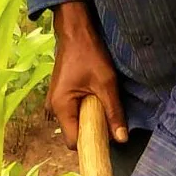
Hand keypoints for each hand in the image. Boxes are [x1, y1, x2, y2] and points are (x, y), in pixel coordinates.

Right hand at [48, 0, 127, 147]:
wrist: (76, 32)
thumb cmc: (89, 54)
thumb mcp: (106, 84)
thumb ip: (113, 113)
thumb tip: (122, 139)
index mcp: (61, 107)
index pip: (73, 142)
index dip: (91, 144)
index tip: (107, 140)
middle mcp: (53, 108)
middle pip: (74, 133)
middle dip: (92, 132)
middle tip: (109, 121)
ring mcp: (55, 102)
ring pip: (75, 123)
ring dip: (90, 120)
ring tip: (103, 107)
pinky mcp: (61, 96)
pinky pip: (74, 112)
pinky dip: (86, 111)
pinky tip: (96, 100)